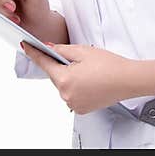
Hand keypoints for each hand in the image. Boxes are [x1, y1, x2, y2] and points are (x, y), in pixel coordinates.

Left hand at [22, 42, 136, 113]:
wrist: (128, 80)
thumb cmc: (110, 66)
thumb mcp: (83, 51)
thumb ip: (62, 49)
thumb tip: (49, 48)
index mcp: (64, 79)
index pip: (43, 63)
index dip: (34, 53)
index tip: (26, 46)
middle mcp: (66, 95)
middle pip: (55, 76)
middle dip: (61, 66)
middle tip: (78, 59)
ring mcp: (73, 103)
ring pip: (64, 86)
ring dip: (70, 78)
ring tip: (88, 71)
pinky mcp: (81, 108)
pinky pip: (72, 95)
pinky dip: (76, 88)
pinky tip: (90, 81)